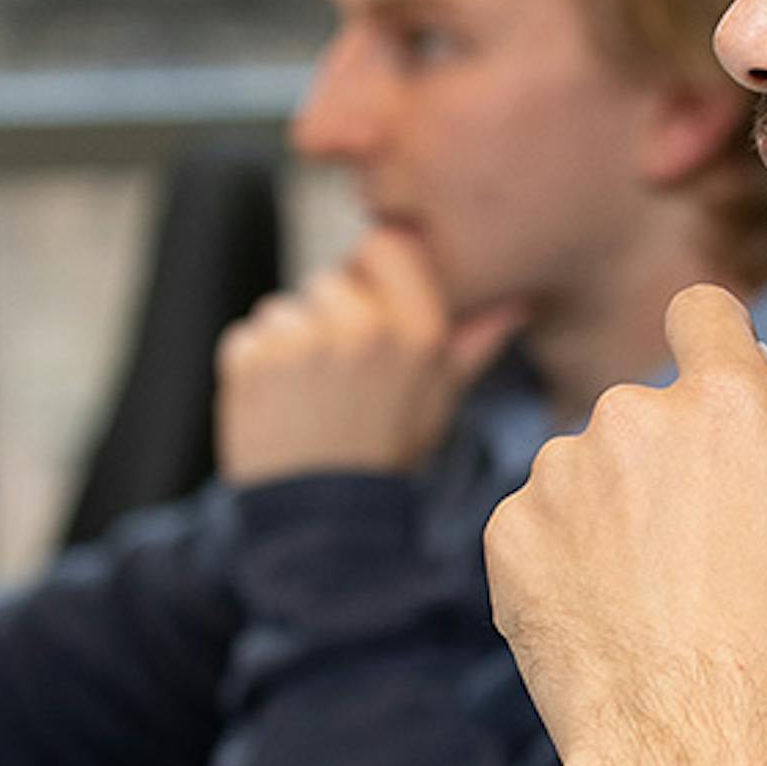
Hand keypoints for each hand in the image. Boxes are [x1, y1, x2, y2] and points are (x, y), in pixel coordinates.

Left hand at [214, 230, 524, 485]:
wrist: (324, 521)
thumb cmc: (385, 454)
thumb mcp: (439, 400)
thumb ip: (473, 342)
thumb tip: (517, 301)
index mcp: (417, 333)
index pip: (385, 244)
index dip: (373, 272)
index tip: (370, 308)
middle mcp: (362, 329)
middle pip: (331, 279)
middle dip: (330, 317)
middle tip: (338, 374)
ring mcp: (304, 343)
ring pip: (287, 308)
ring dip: (290, 342)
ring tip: (308, 395)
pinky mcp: (253, 362)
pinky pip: (249, 336)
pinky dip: (255, 366)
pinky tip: (279, 404)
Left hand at [485, 285, 766, 765]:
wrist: (688, 754)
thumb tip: (752, 376)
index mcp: (727, 403)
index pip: (703, 312)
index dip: (710, 345)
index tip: (710, 385)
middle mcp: (632, 414)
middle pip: (648, 413)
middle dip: (667, 463)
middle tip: (699, 555)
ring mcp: (560, 472)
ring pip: (590, 471)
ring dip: (611, 514)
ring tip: (649, 602)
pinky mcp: (506, 531)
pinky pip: (542, 525)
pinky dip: (564, 561)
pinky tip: (602, 620)